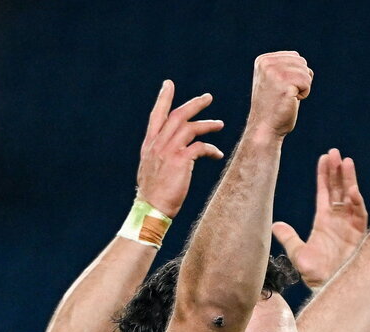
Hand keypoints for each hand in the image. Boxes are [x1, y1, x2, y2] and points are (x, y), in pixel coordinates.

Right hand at [136, 80, 224, 217]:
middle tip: (208, 97)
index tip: (168, 84)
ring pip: (191, 128)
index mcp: (150, 145)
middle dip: (194, 104)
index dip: (163, 99)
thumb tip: (168, 153)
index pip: (157, 116)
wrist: (151, 209)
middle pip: (178, 115)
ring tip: (219, 124)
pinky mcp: (181, 160)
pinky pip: (201, 147)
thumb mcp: (150, 170)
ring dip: (207, 124)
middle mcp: (158, 144)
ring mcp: (169, 151)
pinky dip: (211, 148)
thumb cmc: (153, 195)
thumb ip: (158, 156)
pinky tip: (218, 154)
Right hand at [246, 51, 312, 138]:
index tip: (280, 89)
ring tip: (287, 99)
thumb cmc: (273, 109)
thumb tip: (303, 64)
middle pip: (302, 62)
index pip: (294, 56)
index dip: (294, 75)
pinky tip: (291, 102)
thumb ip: (285, 69)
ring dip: (302, 88)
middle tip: (285, 96)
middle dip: (300, 80)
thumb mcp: (275, 82)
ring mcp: (275, 72)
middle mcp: (267, 63)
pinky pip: (307, 82)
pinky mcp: (285, 83)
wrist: (264, 130)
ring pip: (306, 72)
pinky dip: (304, 94)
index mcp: (263, 60)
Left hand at [272, 148, 367, 288]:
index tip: (324, 158)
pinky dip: (356, 201)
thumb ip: (289, 238)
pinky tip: (351, 190)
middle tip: (335, 152)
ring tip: (346, 161)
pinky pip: (358, 213)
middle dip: (337, 171)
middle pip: (338, 189)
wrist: (329, 287)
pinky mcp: (359, 234)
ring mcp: (349, 225)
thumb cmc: (314, 274)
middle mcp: (337, 220)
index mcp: (323, 221)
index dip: (324, 175)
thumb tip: (275, 225)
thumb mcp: (298, 254)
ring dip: (348, 180)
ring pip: (349, 197)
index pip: (324, 192)